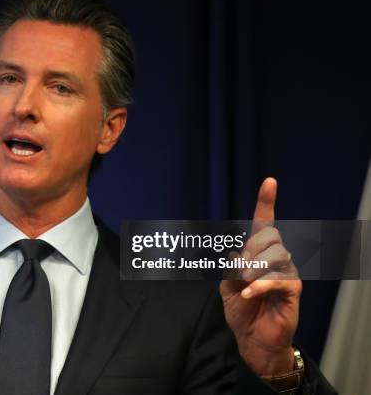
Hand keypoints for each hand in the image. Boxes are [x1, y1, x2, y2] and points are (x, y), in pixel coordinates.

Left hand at [219, 177, 301, 375]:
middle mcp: (276, 258)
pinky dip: (259, 285)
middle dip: (251, 251)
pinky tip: (249, 294)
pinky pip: (278, 278)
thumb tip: (236, 254)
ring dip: (254, 269)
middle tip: (240, 273)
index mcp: (258, 253)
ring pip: (274, 255)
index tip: (269, 181)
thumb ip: (229, 268)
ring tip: (245, 285)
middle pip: (268, 237)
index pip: (263, 223)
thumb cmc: (242, 309)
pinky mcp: (292, 289)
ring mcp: (286, 272)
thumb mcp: (227, 286)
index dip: (265, 202)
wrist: (252, 338)